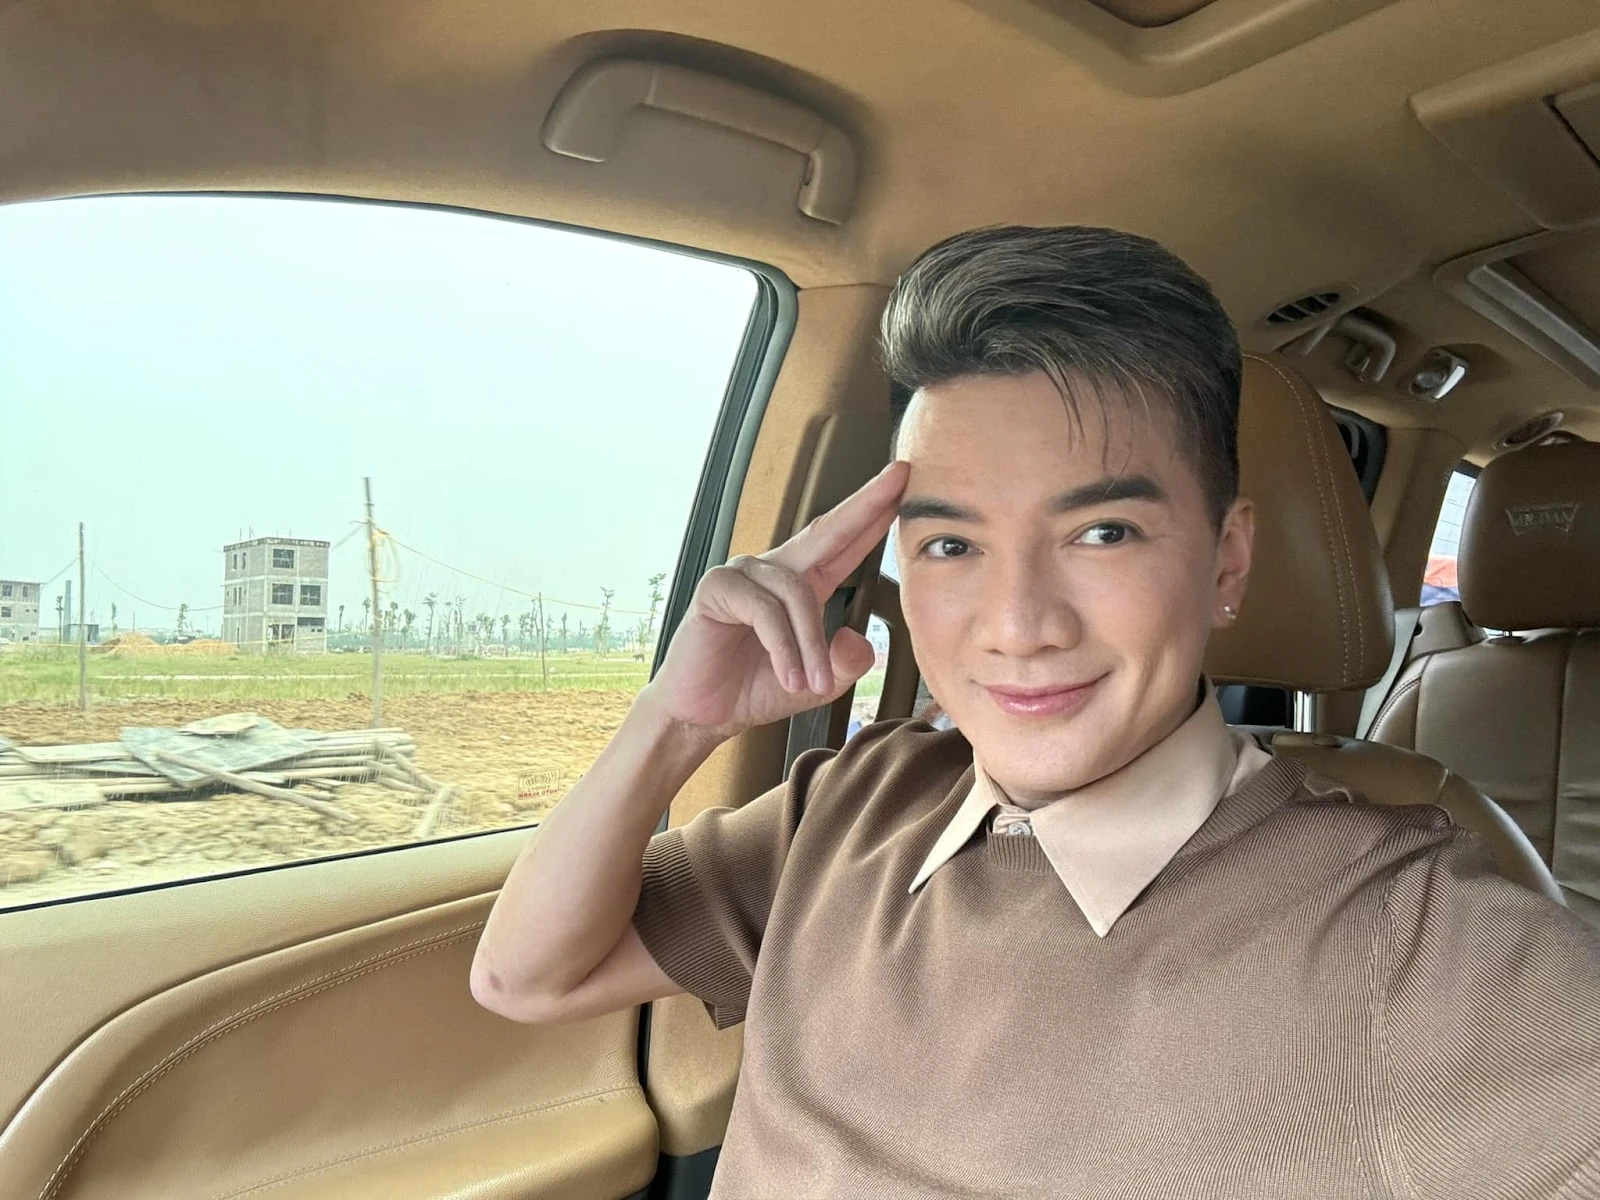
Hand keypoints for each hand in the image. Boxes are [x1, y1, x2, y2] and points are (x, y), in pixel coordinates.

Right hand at [639, 460, 909, 743]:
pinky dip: (784, 649)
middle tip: (900, 477)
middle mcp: (774, 569)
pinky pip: (766, 611)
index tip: (904, 483)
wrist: (704, 715)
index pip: (845, 543)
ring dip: (811, 645)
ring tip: (812, 685)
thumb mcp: (818, 684)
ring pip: (799, 593)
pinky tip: (788, 677)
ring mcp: (744, 574)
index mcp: (802, 584)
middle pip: (826, 530)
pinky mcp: (717, 587)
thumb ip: (846, 664)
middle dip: (866, 504)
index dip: (874, 515)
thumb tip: (855, 635)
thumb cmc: (755, 690)